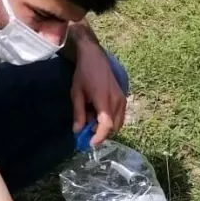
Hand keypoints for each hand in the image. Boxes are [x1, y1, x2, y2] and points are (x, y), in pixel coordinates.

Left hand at [71, 31, 125, 145]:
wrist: (94, 57)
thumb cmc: (83, 73)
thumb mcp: (76, 94)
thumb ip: (78, 114)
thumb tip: (77, 132)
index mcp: (104, 100)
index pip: (106, 125)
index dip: (99, 137)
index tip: (89, 143)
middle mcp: (117, 101)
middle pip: (113, 128)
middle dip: (100, 132)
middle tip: (86, 128)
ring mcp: (122, 100)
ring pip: (117, 123)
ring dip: (105, 126)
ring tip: (91, 118)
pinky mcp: (123, 98)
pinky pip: (119, 116)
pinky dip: (109, 120)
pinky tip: (97, 113)